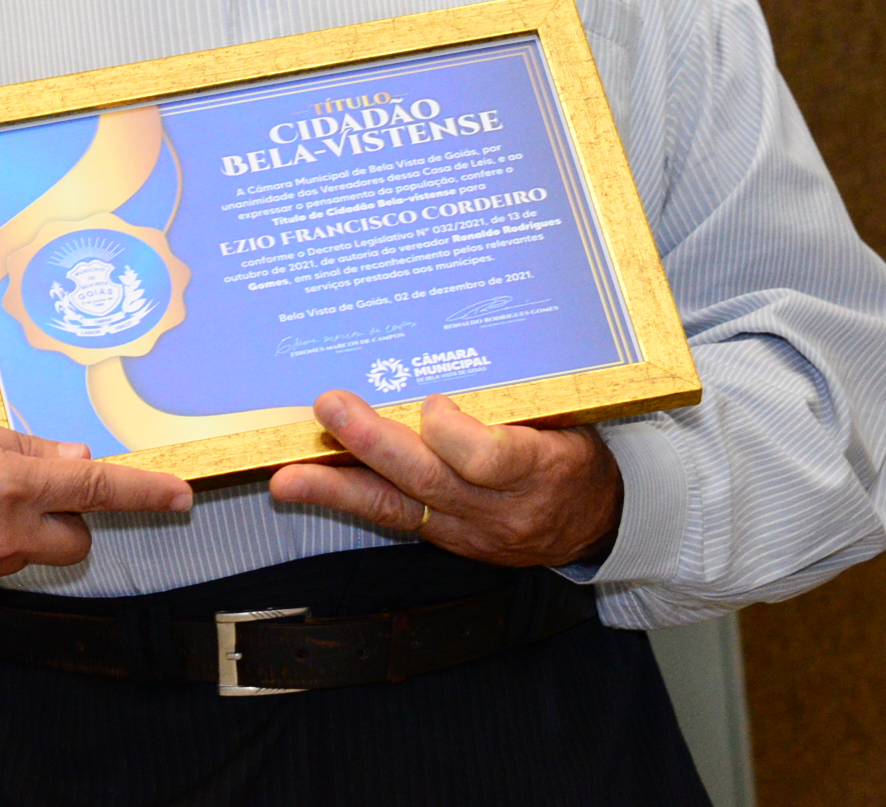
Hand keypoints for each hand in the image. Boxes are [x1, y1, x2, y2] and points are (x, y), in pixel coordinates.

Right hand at [0, 408, 192, 597]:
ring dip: (21, 530)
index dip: (144, 493)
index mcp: (8, 485)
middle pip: (74, 540)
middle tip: (28, 488)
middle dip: (68, 517)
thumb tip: (72, 460)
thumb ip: (18, 446)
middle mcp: (3, 534)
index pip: (95, 491)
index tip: (181, 497)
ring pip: (31, 554)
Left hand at [267, 392, 621, 568]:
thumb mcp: (569, 421)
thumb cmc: (576, 453)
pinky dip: (349, 496)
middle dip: (374, 443)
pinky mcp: (447, 540)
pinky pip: (394, 518)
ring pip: (399, 507)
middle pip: (430, 480)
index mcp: (540, 469)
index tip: (432, 401)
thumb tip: (453, 346)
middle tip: (329, 407)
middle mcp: (500, 509)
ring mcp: (470, 531)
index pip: (490, 459)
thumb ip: (519, 401)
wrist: (597, 524)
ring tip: (288, 475)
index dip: (453, 432)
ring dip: (338, 485)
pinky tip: (304, 483)